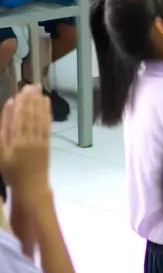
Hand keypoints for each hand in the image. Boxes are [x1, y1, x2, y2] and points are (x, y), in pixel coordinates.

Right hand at [0, 86, 52, 206]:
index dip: (21, 104)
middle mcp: (30, 139)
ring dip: (39, 103)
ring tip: (38, 90)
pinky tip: (45, 104)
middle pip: (30, 116)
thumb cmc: (11, 171)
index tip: (21, 91)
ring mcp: (40, 140)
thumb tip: (7, 110)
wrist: (30, 187)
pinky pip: (47, 125)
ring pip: (40, 118)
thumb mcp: (1, 154)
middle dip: (31, 100)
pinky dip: (46, 113)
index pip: (19, 119)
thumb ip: (3, 131)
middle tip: (31, 85)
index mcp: (16, 143)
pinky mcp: (47, 142)